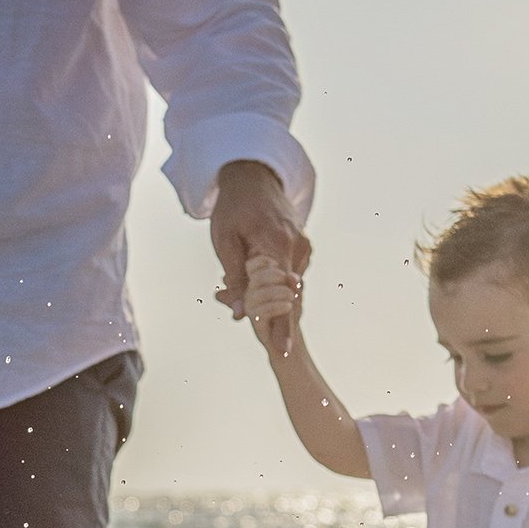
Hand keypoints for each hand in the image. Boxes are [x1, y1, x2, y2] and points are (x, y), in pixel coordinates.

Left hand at [210, 161, 309, 355]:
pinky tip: (256, 278)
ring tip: (241, 295)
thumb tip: (241, 313)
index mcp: (277, 245)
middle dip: (273, 315)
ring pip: (289, 285)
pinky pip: (290, 274)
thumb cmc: (233, 208)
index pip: (280, 295)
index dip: (281, 325)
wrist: (253, 177)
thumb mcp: (225, 242)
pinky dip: (275, 284)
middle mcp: (297, 247)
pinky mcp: (303, 246)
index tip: (282, 350)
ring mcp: (303, 246)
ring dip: (270, 297)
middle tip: (265, 336)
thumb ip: (236, 278)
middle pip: (288, 295)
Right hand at [243, 254, 301, 352]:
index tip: (278, 267)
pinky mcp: (255, 321)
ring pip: (259, 294)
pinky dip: (277, 306)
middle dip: (275, 277)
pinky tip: (288, 307)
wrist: (289, 340)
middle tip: (289, 285)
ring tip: (292, 297)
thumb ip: (295, 283)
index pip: (251, 265)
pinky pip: (261, 311)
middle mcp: (251, 293)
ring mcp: (251, 307)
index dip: (262, 262)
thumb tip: (291, 276)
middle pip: (257, 278)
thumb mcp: (296, 293)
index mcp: (258, 282)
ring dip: (279, 293)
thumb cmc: (291, 312)